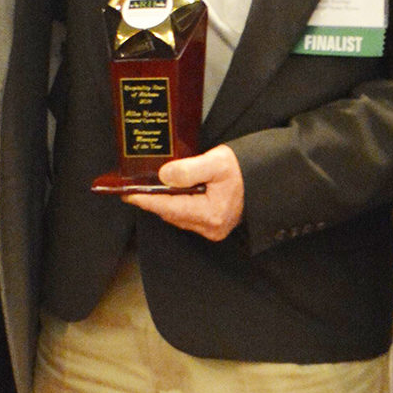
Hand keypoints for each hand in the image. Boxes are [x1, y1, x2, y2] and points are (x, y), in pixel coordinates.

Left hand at [123, 145, 243, 240]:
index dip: (146, 200)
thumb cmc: (244, 169)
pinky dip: (177, 206)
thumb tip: (164, 175)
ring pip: (178, 217)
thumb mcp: (217, 162)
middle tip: (137, 186)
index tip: (128, 194)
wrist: (264, 178)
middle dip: (153, 200)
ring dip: (165, 203)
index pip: (169, 207)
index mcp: (211, 213)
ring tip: (152, 188)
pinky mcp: (214, 227)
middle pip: (171, 214)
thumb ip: (188, 169)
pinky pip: (187, 218)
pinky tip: (173, 194)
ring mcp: (212, 230)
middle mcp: (210, 227)